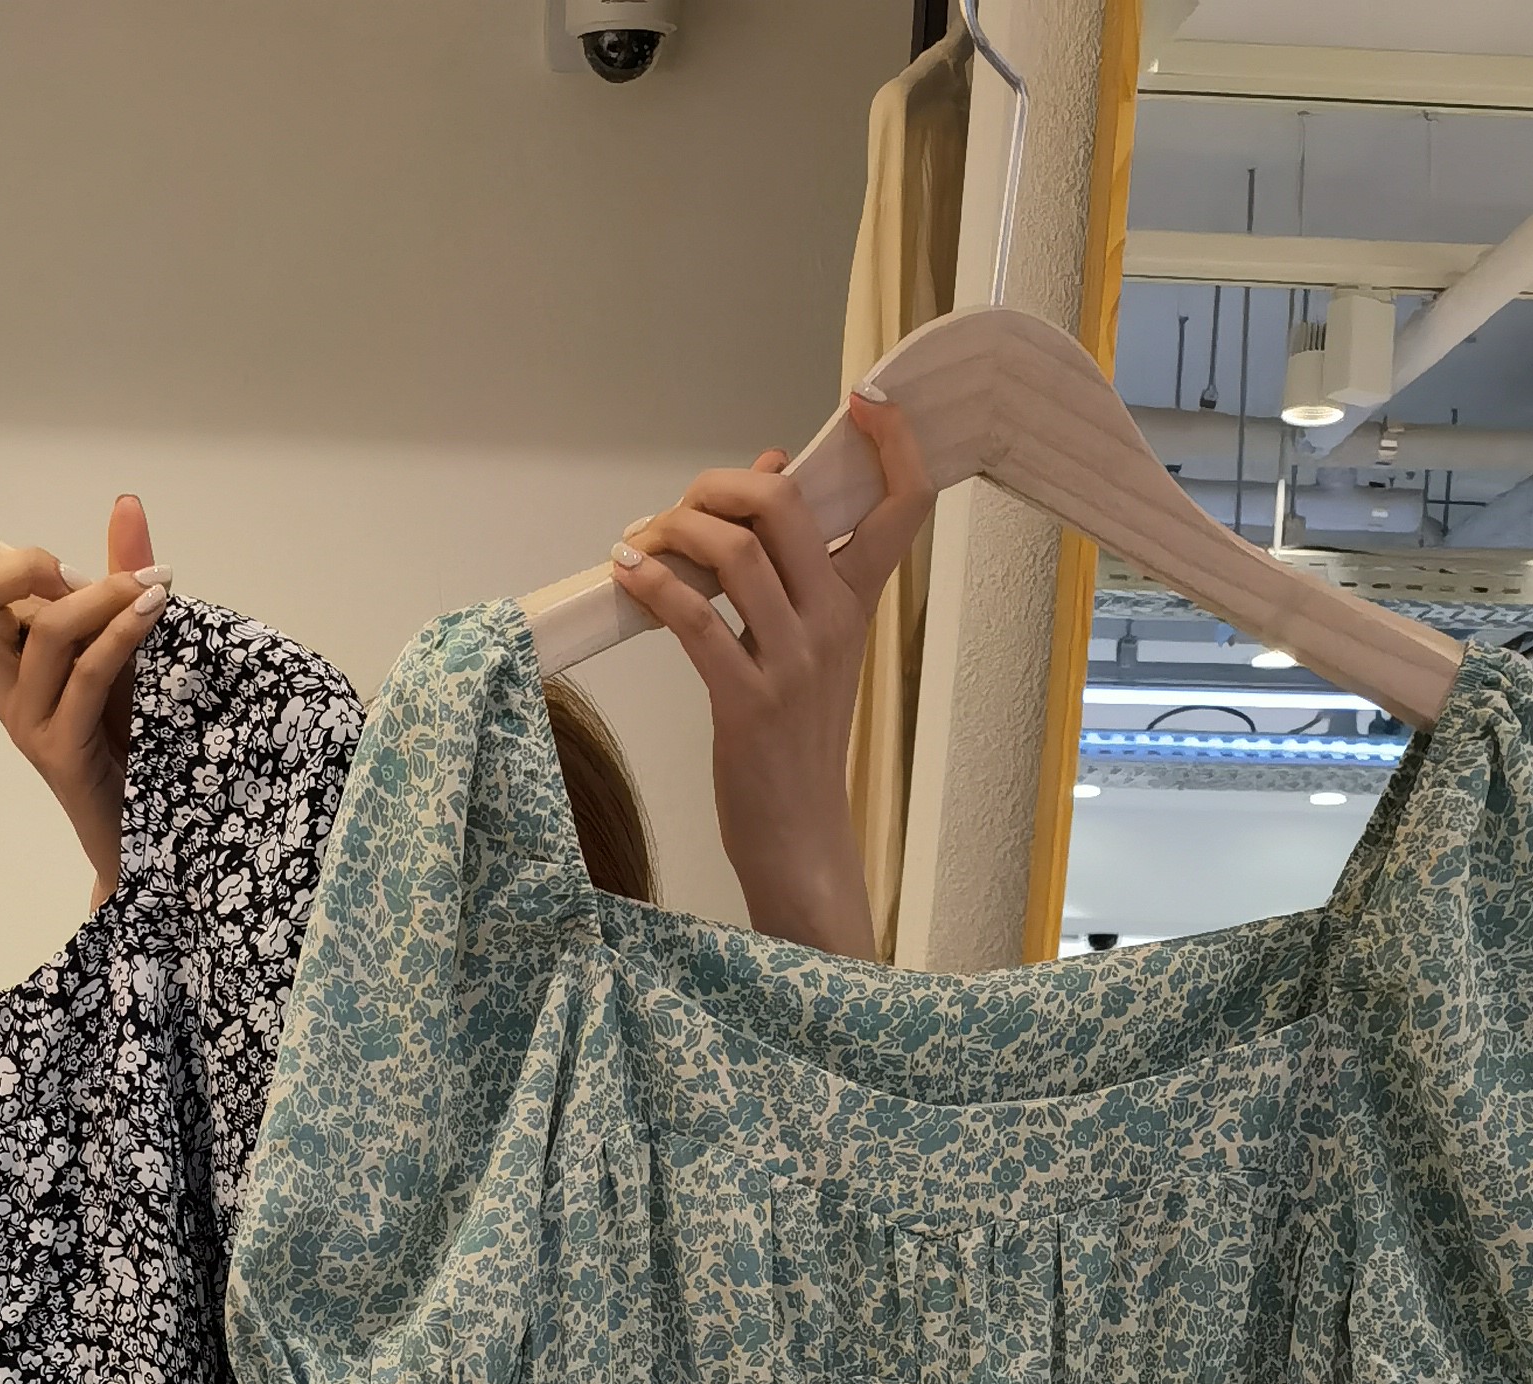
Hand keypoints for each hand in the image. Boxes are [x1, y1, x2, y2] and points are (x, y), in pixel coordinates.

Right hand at [0, 494, 168, 904]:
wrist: (140, 830)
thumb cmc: (127, 739)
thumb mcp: (121, 647)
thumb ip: (117, 577)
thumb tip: (125, 504)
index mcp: (4, 659)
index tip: (39, 568)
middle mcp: (3, 686)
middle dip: (21, 562)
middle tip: (80, 570)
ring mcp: (27, 719)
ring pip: (43, 631)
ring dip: (102, 596)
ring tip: (153, 588)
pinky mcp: (60, 750)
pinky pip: (86, 673)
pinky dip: (123, 631)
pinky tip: (154, 611)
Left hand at [607, 389, 936, 956]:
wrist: (799, 832)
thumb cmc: (795, 734)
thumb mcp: (809, 642)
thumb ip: (792, 562)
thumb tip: (768, 467)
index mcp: (859, 603)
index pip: (903, 505)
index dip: (893, 443)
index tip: (865, 402)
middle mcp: (835, 623)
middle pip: (785, 505)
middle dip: (722, 485)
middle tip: (683, 505)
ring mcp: (795, 663)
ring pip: (735, 553)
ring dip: (675, 531)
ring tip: (642, 542)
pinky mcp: (749, 703)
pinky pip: (695, 622)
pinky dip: (654, 585)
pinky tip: (629, 573)